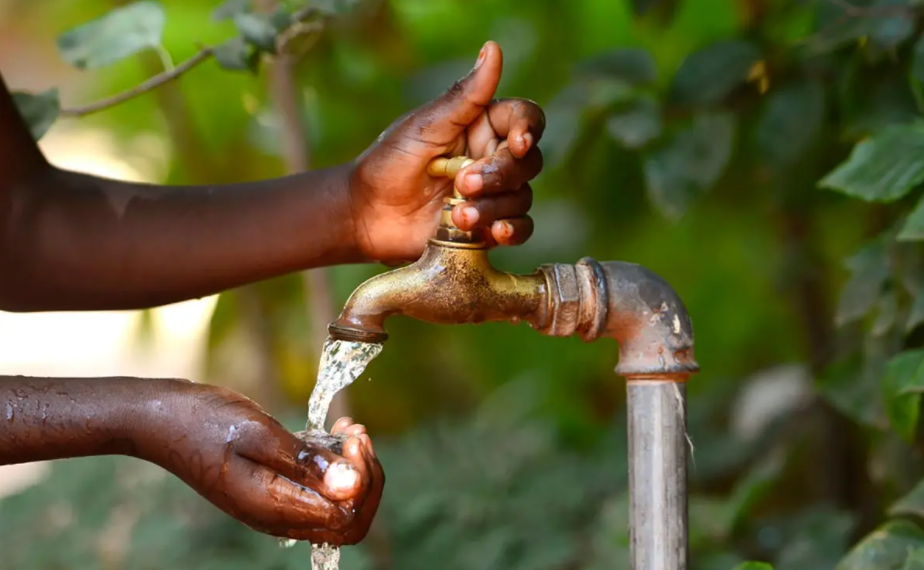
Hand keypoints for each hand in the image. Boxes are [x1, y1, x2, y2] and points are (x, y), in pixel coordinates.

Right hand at [138, 382, 382, 544]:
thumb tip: (351, 486)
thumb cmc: (204, 420)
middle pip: (348, 521)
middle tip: (357, 436)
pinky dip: (333, 468)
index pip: (347, 518)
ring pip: (336, 508)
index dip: (363, 481)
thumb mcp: (258, 433)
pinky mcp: (271, 492)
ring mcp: (274, 507)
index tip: (353, 439)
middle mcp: (277, 517)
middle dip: (366, 479)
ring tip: (349, 430)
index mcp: (273, 507)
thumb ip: (305, 462)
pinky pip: (316, 493)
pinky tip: (333, 435)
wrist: (160, 420)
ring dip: (352, 471)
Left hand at [348, 40, 545, 262]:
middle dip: (500, 174)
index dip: (529, 128)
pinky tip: (495, 232)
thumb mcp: (425, 126)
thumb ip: (465, 96)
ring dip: (496, 206)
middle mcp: (492, 158)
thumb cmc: (389, 162)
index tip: (517, 143)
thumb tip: (493, 49)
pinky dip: (512, 230)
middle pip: (528, 162)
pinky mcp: (487, 227)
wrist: (365, 214)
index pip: (524, 118)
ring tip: (460, 216)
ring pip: (522, 197)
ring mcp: (492, 194)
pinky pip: (519, 228)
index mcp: (481, 125)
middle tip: (464, 184)